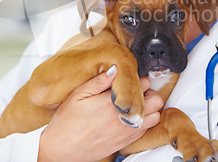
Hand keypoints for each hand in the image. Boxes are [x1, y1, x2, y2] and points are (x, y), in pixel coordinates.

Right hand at [37, 66, 162, 161]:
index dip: (138, 79)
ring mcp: (127, 131)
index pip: (142, 84)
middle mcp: (123, 118)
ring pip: (155, 116)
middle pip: (155, 100)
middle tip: (135, 91)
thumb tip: (115, 68)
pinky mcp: (126, 142)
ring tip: (134, 104)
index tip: (130, 79)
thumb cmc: (67, 122)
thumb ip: (99, 81)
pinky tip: (129, 117)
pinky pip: (146, 130)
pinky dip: (144, 122)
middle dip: (148, 93)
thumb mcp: (78, 95)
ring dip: (149, 109)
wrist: (62, 149)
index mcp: (112, 102)